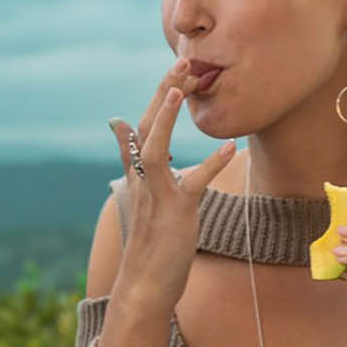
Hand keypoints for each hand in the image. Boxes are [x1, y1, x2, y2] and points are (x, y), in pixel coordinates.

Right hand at [105, 60, 238, 315]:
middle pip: (146, 127)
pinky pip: (193, 183)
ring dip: (165, 116)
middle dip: (163, 92)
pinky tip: (230, 146)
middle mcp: (142, 180)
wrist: (144, 285)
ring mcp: (157, 196)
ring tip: (181, 87)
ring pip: (155, 148)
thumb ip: (131, 159)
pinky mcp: (176, 213)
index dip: (157, 98)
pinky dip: (211, 163)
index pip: (141, 129)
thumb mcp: (141, 195)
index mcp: (137, 176)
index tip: (174, 70)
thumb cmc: (149, 242)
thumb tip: (116, 122)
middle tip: (183, 61)